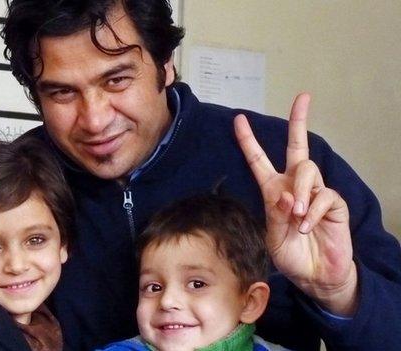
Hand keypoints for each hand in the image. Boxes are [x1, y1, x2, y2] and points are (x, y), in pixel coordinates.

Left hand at [234, 93, 357, 315]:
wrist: (315, 275)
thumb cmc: (291, 255)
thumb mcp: (273, 237)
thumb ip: (276, 215)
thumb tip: (286, 195)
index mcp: (273, 191)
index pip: (259, 160)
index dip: (248, 141)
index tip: (239, 119)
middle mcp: (294, 186)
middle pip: (298, 146)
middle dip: (298, 121)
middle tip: (303, 98)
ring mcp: (315, 192)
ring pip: (308, 170)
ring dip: (301, 192)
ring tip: (297, 217)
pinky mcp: (333, 203)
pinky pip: (324, 195)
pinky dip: (313, 211)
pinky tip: (308, 226)